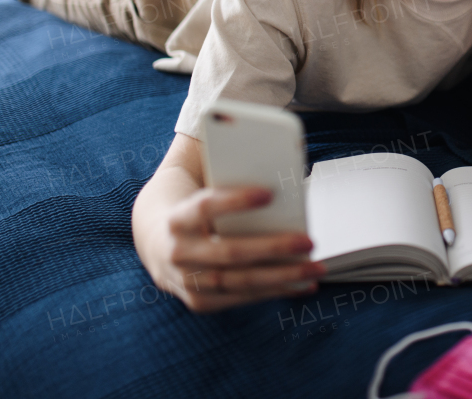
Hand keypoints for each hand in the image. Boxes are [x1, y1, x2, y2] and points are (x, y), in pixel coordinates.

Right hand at [148, 185, 326, 312]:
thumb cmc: (195, 207)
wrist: (157, 240)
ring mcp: (186, 281)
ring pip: (237, 282)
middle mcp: (177, 252)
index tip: (269, 194)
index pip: (204, 207)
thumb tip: (282, 169)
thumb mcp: (202, 188)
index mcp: (176, 217)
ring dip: (281, 277)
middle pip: (228, 251)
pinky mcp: (199, 301)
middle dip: (271, 248)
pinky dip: (274, 292)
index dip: (235, 201)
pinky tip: (302, 286)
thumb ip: (231, 179)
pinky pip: (240, 298)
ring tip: (314, 269)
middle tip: (308, 241)